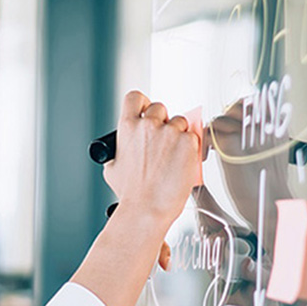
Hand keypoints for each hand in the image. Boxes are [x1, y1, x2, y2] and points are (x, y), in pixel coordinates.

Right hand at [103, 91, 201, 226]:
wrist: (147, 208)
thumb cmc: (131, 193)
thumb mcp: (112, 168)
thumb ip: (120, 150)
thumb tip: (124, 149)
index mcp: (127, 127)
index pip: (135, 98)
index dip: (142, 104)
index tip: (146, 113)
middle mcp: (148, 125)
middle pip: (160, 108)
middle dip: (163, 122)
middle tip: (162, 142)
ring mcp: (170, 132)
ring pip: (180, 122)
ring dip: (179, 135)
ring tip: (172, 158)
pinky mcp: (188, 142)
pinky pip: (193, 137)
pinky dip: (190, 148)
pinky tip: (181, 163)